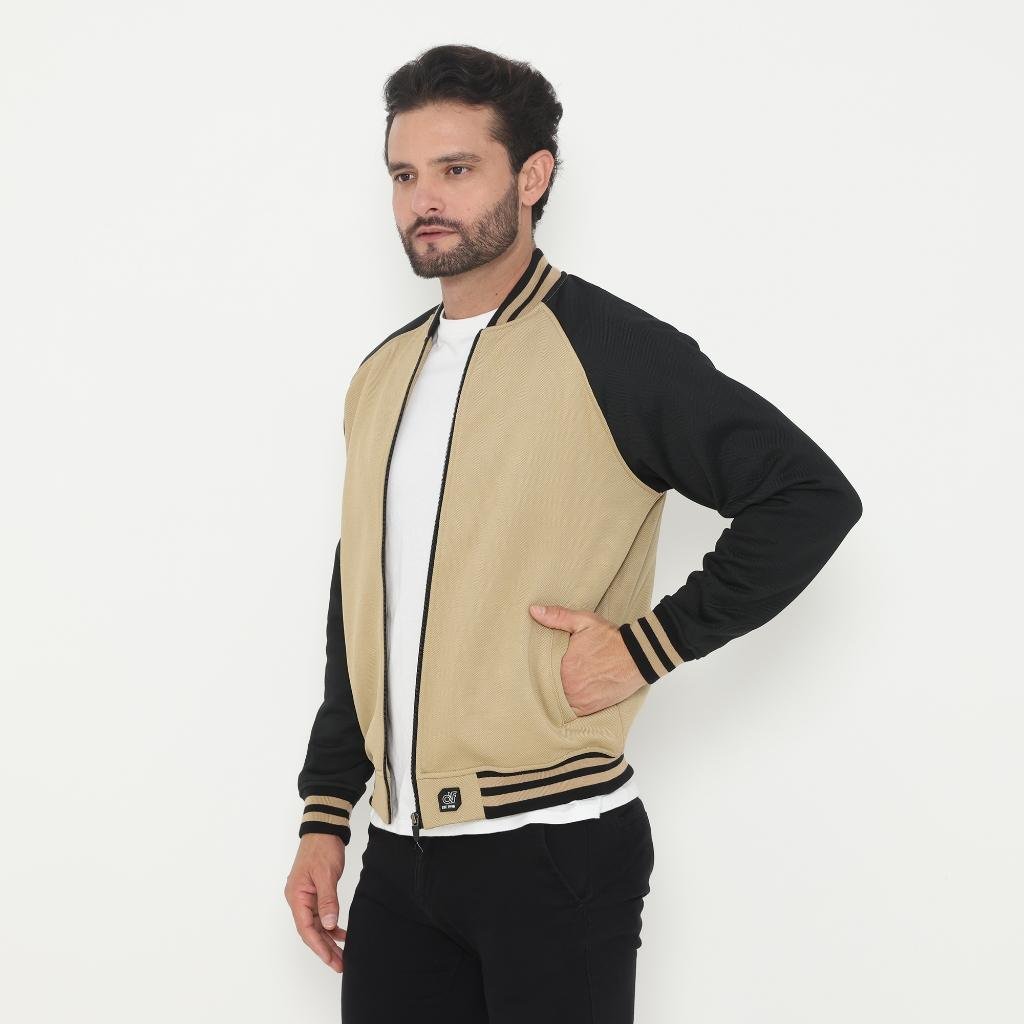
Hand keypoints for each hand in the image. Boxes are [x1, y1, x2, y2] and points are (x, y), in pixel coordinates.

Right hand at [284, 833, 347, 972]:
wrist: (324, 829)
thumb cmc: (322, 848)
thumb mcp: (326, 874)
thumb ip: (327, 900)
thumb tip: (328, 925)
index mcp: (296, 896)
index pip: (306, 928)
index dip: (318, 946)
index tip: (330, 960)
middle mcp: (298, 899)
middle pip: (310, 931)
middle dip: (325, 949)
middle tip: (340, 964)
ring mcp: (305, 897)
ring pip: (316, 925)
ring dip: (328, 940)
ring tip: (342, 954)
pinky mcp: (314, 893)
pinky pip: (320, 915)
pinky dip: (330, 925)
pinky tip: (341, 933)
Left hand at [529, 604, 647, 715]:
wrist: (639, 656)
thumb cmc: (611, 639)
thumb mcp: (584, 621)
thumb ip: (557, 617)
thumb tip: (534, 611)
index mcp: (564, 668)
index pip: (539, 671)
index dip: (536, 667)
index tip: (533, 663)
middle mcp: (570, 688)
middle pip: (546, 688)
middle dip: (544, 680)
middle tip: (539, 674)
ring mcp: (580, 701)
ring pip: (556, 701)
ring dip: (554, 694)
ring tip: (549, 685)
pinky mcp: (589, 709)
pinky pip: (569, 711)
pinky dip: (566, 704)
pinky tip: (563, 695)